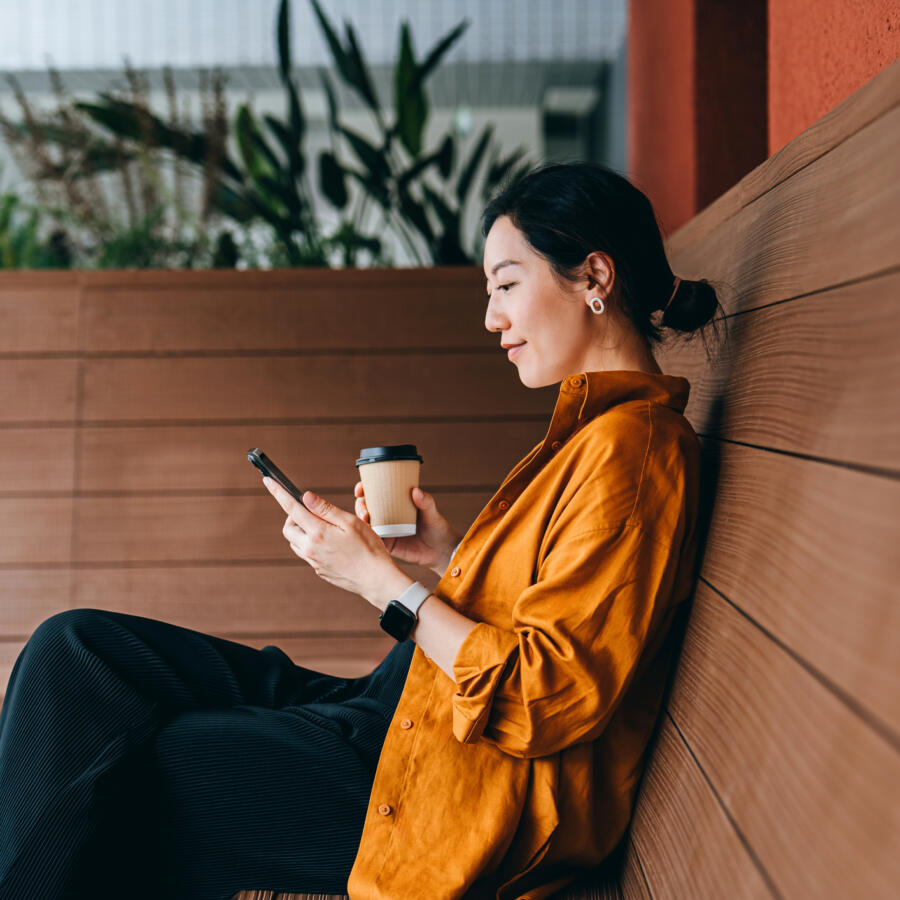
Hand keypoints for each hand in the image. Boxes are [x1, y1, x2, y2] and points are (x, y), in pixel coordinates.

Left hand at [262, 476, 396, 606]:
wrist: (375, 579)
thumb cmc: (368, 548)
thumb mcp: (350, 522)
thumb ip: (325, 509)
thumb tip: (305, 496)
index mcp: (318, 533)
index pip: (291, 508)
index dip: (278, 493)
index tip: (268, 481)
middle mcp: (310, 548)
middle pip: (288, 528)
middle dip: (293, 517)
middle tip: (311, 512)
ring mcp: (313, 562)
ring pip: (295, 543)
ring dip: (301, 532)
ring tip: (323, 528)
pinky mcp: (319, 570)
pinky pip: (307, 554)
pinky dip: (311, 544)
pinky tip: (330, 544)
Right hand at [354, 481, 462, 574]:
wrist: (441, 551)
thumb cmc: (437, 527)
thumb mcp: (432, 512)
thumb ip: (426, 502)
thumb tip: (416, 491)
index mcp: (396, 502)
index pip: (376, 492)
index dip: (364, 489)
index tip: (361, 489)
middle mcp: (387, 514)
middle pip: (366, 507)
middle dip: (360, 506)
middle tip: (365, 510)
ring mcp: (386, 529)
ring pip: (366, 523)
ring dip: (360, 520)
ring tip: (366, 521)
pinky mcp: (387, 544)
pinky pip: (372, 540)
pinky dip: (366, 537)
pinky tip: (365, 535)